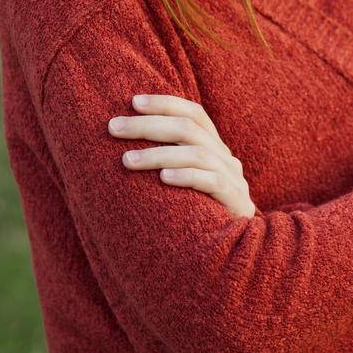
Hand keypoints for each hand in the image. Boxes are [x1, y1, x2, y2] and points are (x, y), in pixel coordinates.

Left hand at [108, 94, 256, 217]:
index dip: (165, 103)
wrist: (239, 250)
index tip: (132, 102)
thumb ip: (170, 160)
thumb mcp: (188, 181)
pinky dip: (186, 176)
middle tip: (114, 127)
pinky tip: (163, 178)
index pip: (193, 113)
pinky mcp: (236, 202)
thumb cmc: (201, 213)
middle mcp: (225, 158)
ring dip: (158, 153)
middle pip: (188, 129)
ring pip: (196, 154)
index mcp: (215, 147)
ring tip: (127, 160)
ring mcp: (233, 179)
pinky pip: (211, 182)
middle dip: (147, 125)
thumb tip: (125, 142)